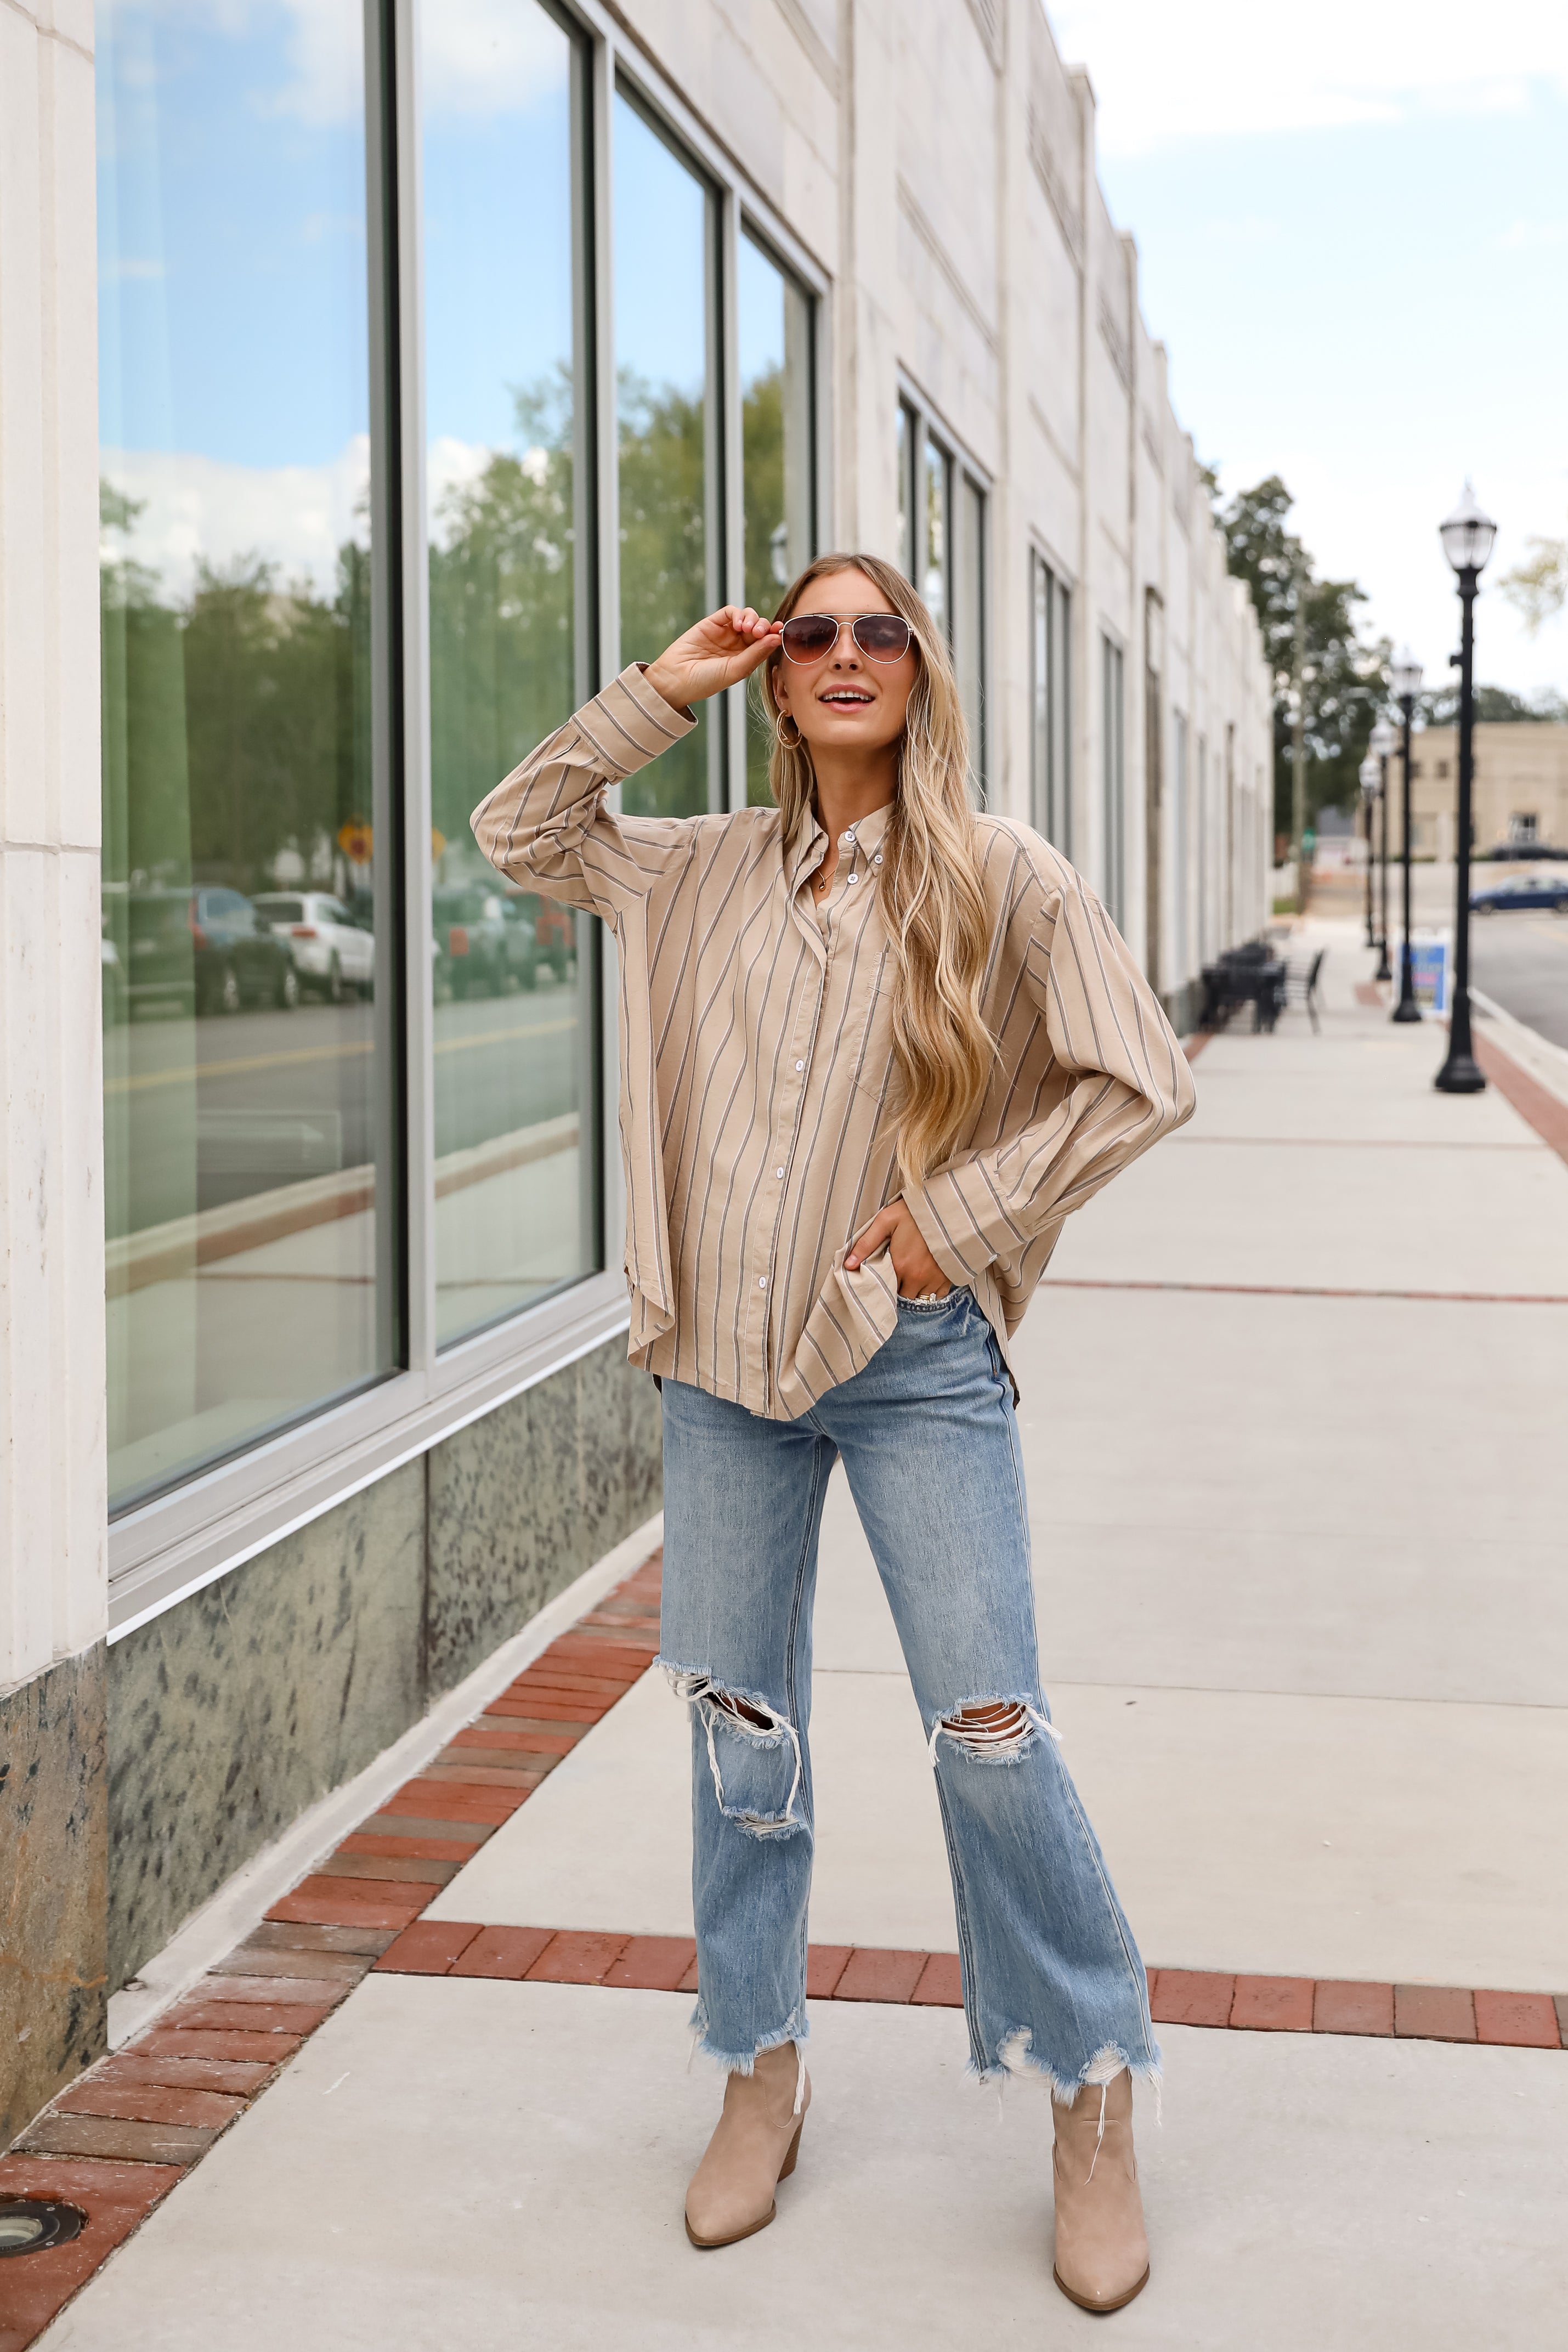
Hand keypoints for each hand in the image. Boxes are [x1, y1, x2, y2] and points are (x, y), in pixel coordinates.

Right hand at [645, 607, 781, 711]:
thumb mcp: (735, 670)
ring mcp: (724, 633)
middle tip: (760, 632)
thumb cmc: (704, 682)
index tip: (779, 631)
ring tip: (748, 628)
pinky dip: (738, 613)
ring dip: (753, 618)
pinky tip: (739, 623)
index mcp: (745, 660)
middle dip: (763, 627)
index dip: (773, 635)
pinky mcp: (711, 623)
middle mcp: (737, 646)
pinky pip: (730, 612)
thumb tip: (776, 638)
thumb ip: (756, 654)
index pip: (765, 643)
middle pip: (759, 628)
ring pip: (747, 617)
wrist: (675, 679)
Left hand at [846, 1199, 951, 1298]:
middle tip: (901, 1274)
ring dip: (917, 1290)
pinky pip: (939, 1294)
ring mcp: (935, 1278)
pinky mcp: (949, 1276)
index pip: (887, 1289)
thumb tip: (848, 1265)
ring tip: (914, 1275)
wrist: (945, 1208)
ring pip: (922, 1298)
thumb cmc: (913, 1213)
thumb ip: (866, 1244)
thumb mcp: (885, 1221)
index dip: (886, 1283)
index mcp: (899, 1265)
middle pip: (905, 1295)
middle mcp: (917, 1276)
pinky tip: (929, 1277)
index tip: (888, 1274)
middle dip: (902, 1287)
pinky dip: (933, 1290)